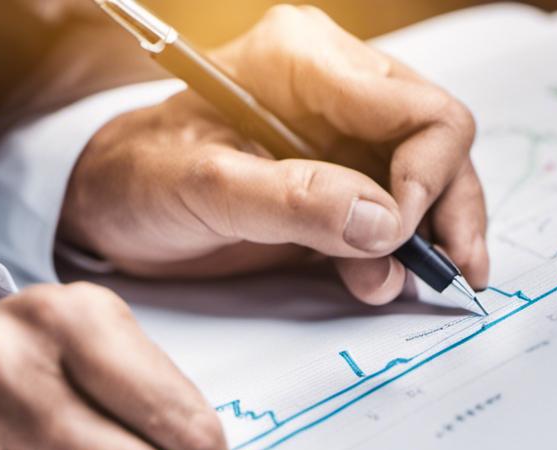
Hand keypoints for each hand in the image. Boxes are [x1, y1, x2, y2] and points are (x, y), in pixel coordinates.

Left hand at [62, 5, 487, 304]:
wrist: (109, 206)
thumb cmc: (137, 179)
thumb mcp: (201, 189)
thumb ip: (289, 201)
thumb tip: (383, 222)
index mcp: (304, 59)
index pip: (418, 110)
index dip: (425, 180)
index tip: (394, 238)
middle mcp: (338, 86)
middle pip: (440, 142)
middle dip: (448, 213)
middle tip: (447, 274)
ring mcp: (343, 133)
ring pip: (432, 178)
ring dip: (431, 237)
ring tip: (402, 283)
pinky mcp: (340, 177)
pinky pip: (400, 209)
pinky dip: (404, 249)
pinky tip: (384, 280)